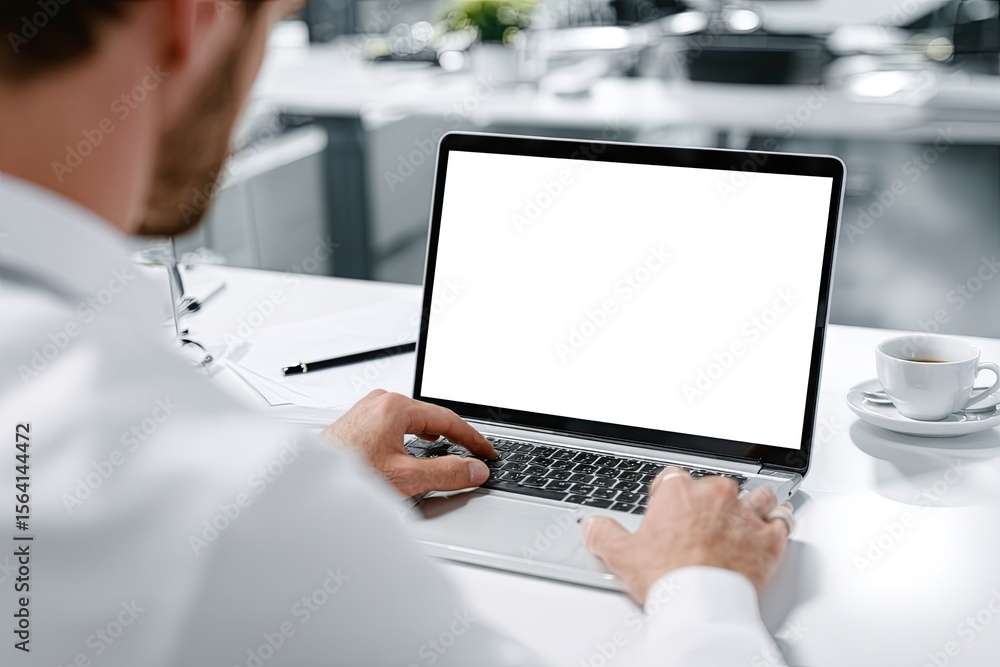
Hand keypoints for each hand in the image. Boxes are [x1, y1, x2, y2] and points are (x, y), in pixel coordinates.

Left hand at [323, 390, 495, 496]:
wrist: (307, 485)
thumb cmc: (345, 477)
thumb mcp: (405, 477)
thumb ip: (446, 473)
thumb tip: (473, 470)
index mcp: (395, 406)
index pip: (447, 420)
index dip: (472, 439)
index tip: (487, 452)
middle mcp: (381, 401)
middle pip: (431, 417)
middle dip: (455, 436)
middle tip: (476, 452)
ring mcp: (369, 409)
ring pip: (414, 420)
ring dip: (435, 436)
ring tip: (453, 448)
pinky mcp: (360, 420)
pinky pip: (398, 423)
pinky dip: (415, 436)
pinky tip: (420, 445)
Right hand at [581, 467, 791, 604]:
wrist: (701, 606)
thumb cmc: (667, 577)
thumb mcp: (621, 555)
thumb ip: (603, 533)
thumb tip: (591, 525)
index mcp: (679, 492)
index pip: (675, 477)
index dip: (671, 493)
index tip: (670, 507)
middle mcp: (715, 496)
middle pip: (717, 484)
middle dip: (712, 500)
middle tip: (702, 521)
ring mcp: (745, 515)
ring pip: (756, 496)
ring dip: (750, 505)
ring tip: (743, 517)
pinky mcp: (769, 538)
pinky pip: (781, 520)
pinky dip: (775, 523)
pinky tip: (769, 528)